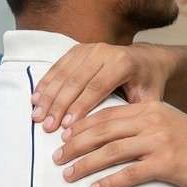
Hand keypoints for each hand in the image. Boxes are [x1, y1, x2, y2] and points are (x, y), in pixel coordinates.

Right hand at [30, 42, 173, 131]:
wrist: (148, 60)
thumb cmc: (149, 85)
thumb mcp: (150, 100)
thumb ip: (135, 114)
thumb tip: (115, 137)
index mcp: (123, 63)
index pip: (96, 87)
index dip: (79, 107)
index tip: (65, 127)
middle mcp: (105, 51)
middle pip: (76, 80)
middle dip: (58, 105)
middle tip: (46, 126)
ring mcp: (90, 48)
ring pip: (64, 73)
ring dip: (48, 95)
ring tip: (37, 115)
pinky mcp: (79, 49)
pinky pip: (58, 66)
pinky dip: (46, 82)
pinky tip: (36, 98)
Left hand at [55, 100, 186, 186]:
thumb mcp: (169, 123)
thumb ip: (143, 124)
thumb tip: (111, 135)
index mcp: (150, 108)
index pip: (106, 114)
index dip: (81, 126)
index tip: (64, 138)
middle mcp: (152, 121)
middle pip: (102, 131)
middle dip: (75, 145)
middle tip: (57, 157)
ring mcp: (159, 142)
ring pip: (110, 152)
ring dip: (85, 164)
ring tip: (68, 175)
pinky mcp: (166, 164)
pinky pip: (129, 174)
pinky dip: (109, 183)